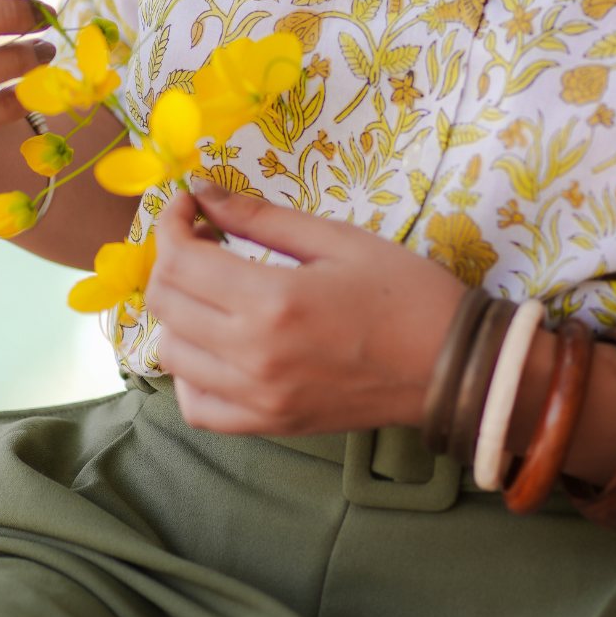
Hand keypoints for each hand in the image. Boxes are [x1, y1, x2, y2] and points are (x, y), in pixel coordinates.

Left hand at [149, 188, 468, 435]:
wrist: (450, 365)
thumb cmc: (404, 291)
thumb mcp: (337, 239)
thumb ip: (261, 217)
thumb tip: (202, 192)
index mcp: (272, 302)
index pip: (180, 261)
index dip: (172, 223)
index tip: (189, 206)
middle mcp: (253, 357)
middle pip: (165, 304)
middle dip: (173, 259)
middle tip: (204, 239)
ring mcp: (257, 399)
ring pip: (170, 355)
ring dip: (179, 313)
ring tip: (214, 289)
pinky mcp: (269, 424)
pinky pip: (196, 406)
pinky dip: (191, 373)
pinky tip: (217, 346)